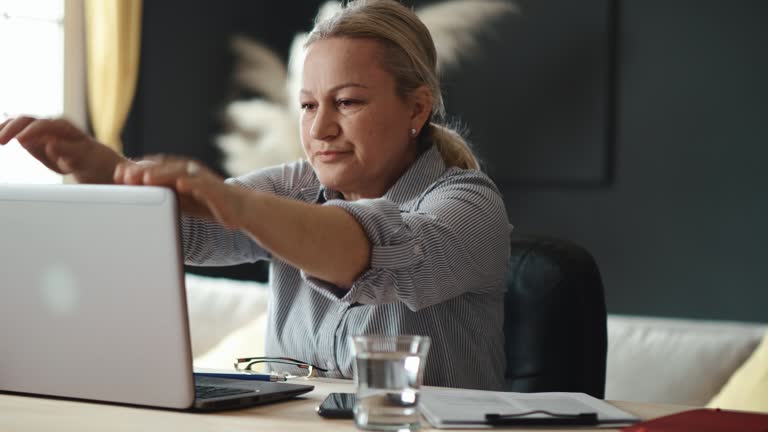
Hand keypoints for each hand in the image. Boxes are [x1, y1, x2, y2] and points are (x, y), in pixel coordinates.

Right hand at [0, 116, 122, 182]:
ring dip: (5, 127)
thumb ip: (68, 151)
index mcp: (65, 128)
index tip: (20, 140)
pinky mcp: (35, 136)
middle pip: (28, 120)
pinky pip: (17, 129)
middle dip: (13, 127)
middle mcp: (52, 124)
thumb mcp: (83, 158)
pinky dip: (6, 130)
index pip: (44, 125)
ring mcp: (42, 129)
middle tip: (1, 140)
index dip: (31, 131)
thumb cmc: (92, 160)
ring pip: (19, 122)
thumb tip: (50, 145)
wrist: (95, 161)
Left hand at [114, 156, 248, 227]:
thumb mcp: (181, 200)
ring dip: (162, 174)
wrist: (240, 209)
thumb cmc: (208, 204)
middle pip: (163, 167)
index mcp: (180, 171)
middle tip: (124, 176)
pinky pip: (202, 184)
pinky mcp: (215, 188)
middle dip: (143, 171)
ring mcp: (203, 177)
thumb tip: (138, 198)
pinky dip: (190, 183)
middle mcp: (190, 170)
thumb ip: (164, 195)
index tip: (117, 176)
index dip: (136, 170)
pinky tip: (179, 184)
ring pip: (179, 172)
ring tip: (145, 179)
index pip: (155, 167)